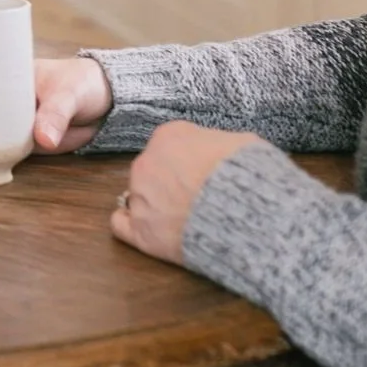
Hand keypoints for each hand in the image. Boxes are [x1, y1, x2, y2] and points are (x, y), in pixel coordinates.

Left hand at [110, 120, 263, 263]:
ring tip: (180, 219)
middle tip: (194, 197)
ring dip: (154, 205)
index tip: (200, 172)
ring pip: (139, 196)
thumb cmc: (246, 175)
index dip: (186, 160)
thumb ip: (217, 144)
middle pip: (152, 170)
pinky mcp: (141, 230)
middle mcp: (147, 162)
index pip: (169, 145)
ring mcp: (140, 196)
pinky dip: (130, 225)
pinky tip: (145, 228)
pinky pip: (120, 225)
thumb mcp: (239, 142)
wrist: (244, 212)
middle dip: (169, 182)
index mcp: (169, 136)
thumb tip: (222, 153)